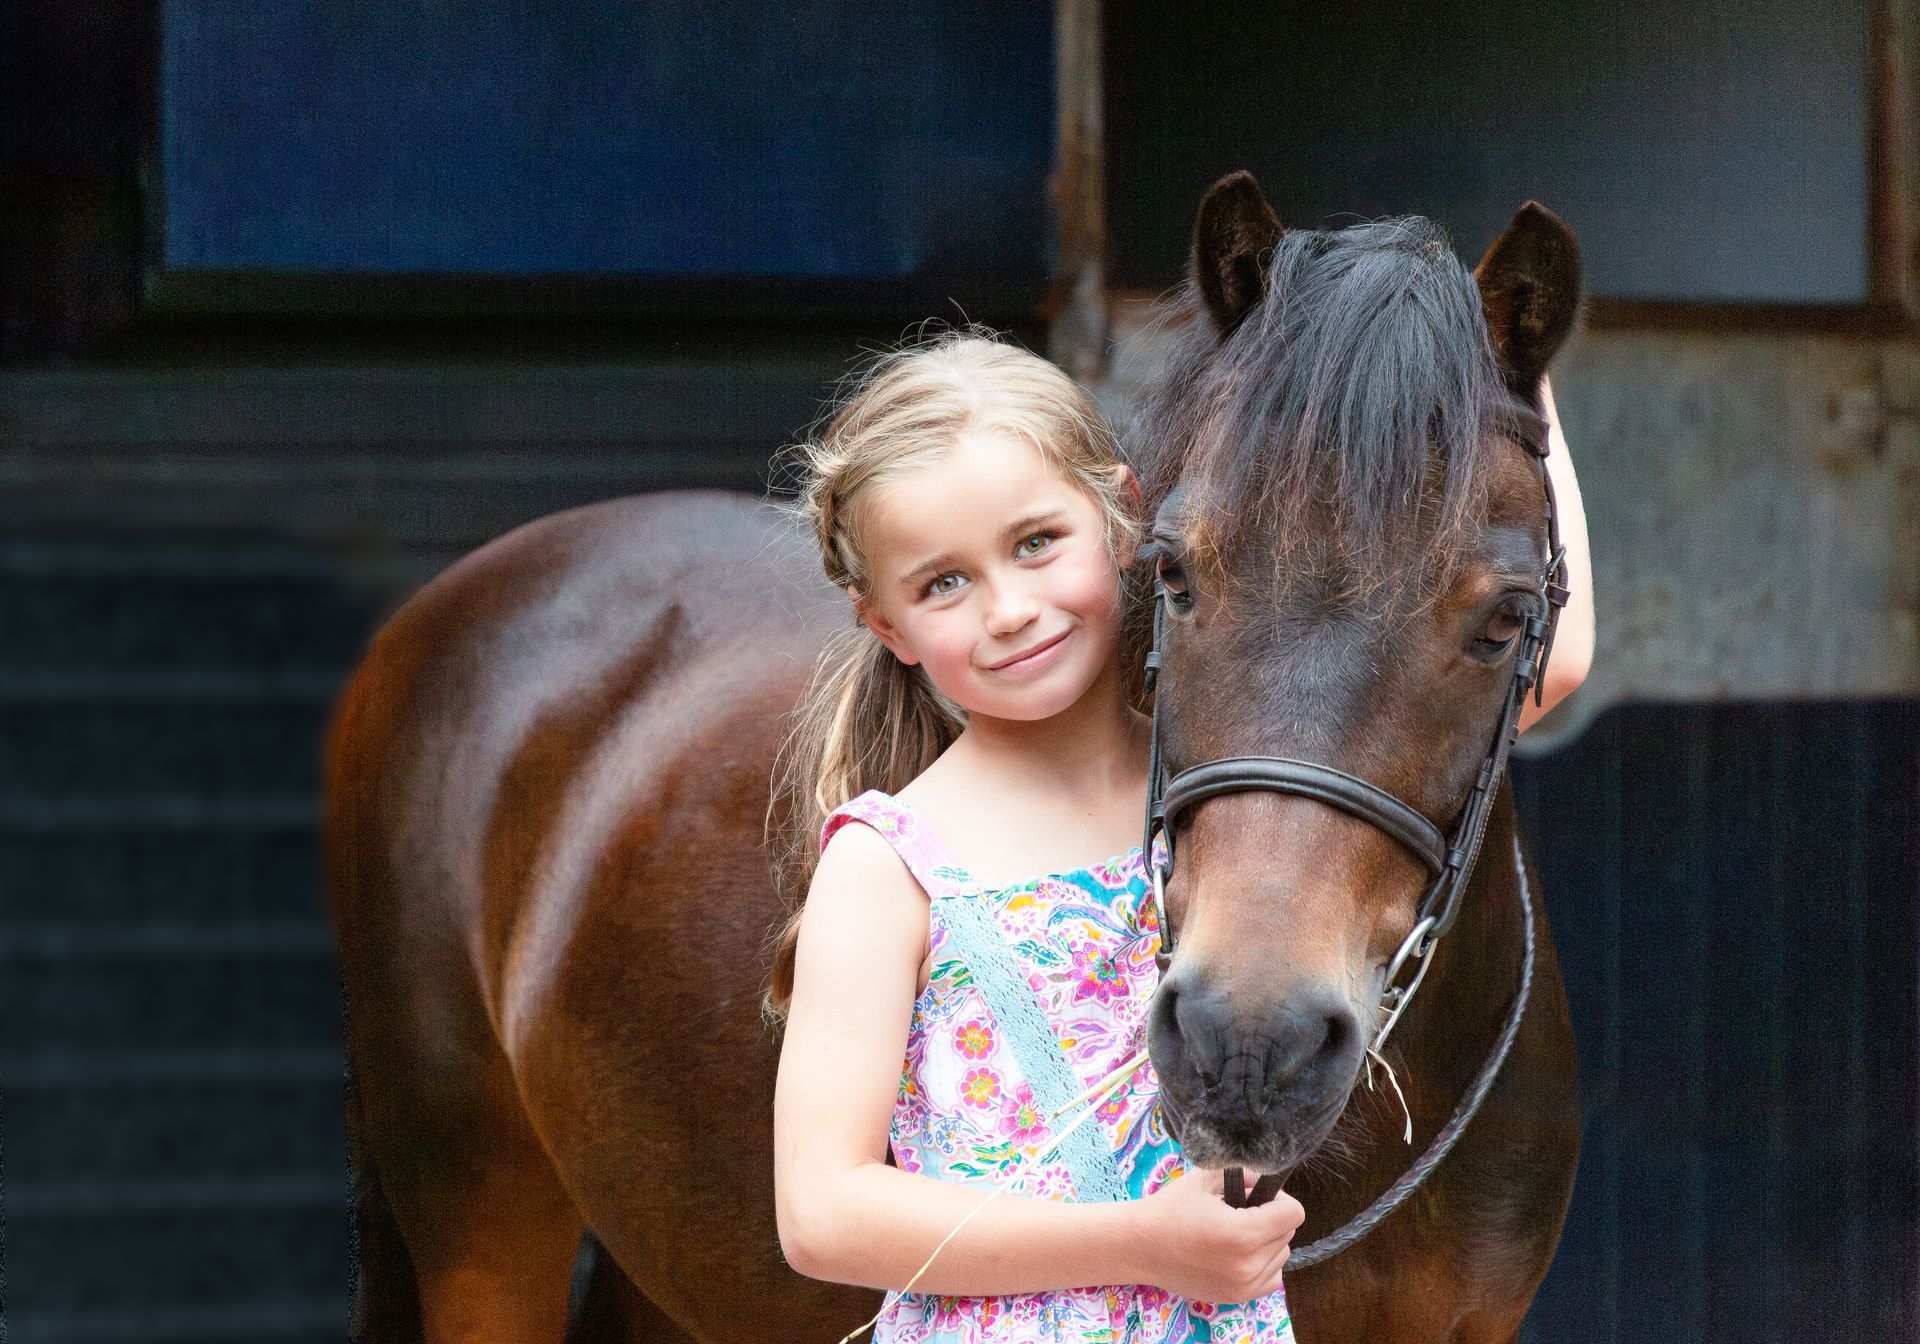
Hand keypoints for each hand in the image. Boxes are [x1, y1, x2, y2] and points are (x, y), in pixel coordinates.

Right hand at [1128, 1165, 1304, 1302]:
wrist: (1141, 1246)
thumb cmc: (1171, 1208)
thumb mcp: (1207, 1179)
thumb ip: (1246, 1175)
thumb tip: (1271, 1180)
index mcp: (1242, 1233)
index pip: (1294, 1214)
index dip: (1279, 1198)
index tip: (1256, 1196)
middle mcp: (1247, 1265)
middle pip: (1288, 1233)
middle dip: (1270, 1218)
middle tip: (1239, 1212)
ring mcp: (1243, 1286)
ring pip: (1282, 1255)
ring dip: (1267, 1242)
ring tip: (1236, 1233)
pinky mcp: (1237, 1298)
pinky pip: (1272, 1277)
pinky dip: (1262, 1263)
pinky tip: (1237, 1253)